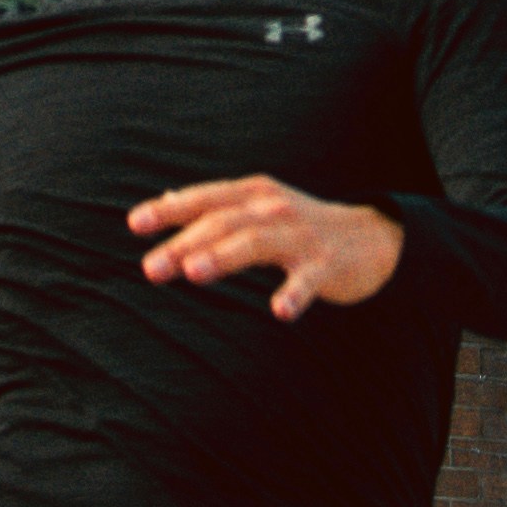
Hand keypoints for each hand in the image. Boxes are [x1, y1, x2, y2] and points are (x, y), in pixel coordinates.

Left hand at [128, 173, 403, 322]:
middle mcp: (273, 209)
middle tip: (151, 268)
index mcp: (253, 195)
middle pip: (222, 223)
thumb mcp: (258, 206)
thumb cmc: (301, 225)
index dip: (168, 210)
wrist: (373, 239)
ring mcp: (300, 237)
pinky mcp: (326, 265)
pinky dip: (294, 294)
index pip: (204, 199)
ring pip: (256, 242)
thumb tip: (165, 199)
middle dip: (184, 244)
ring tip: (194, 272)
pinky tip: (279, 311)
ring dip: (224, 256)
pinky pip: (307, 280)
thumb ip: (214, 205)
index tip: (134, 225)